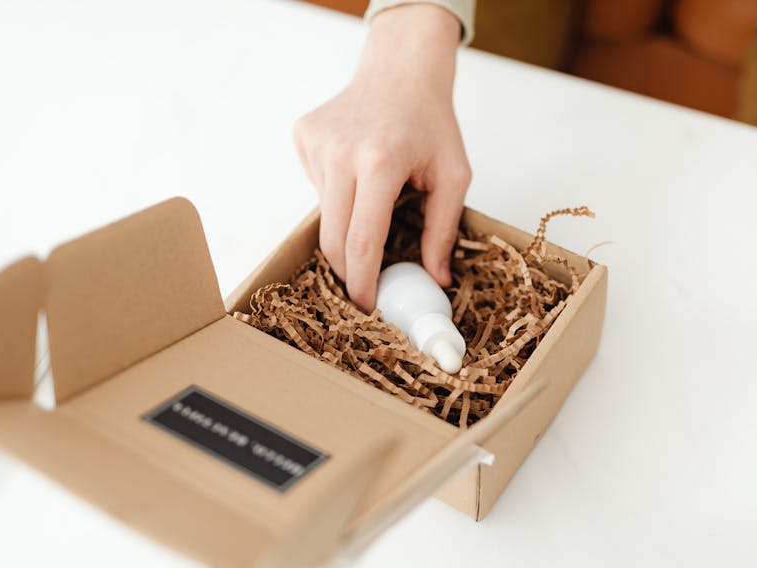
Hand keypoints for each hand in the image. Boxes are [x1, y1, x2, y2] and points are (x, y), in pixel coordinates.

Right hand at [293, 4, 471, 311]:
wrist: (401, 72)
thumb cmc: (431, 123)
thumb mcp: (454, 176)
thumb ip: (442, 230)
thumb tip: (436, 279)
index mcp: (380, 162)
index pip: (363, 240)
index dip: (362, 282)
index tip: (367, 307)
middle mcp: (340, 152)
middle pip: (334, 238)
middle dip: (348, 271)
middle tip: (365, 288)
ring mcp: (316, 143)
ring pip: (324, 216)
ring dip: (347, 228)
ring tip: (374, 200)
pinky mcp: (302, 138)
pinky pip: (317, 190)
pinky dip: (337, 198)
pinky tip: (357, 173)